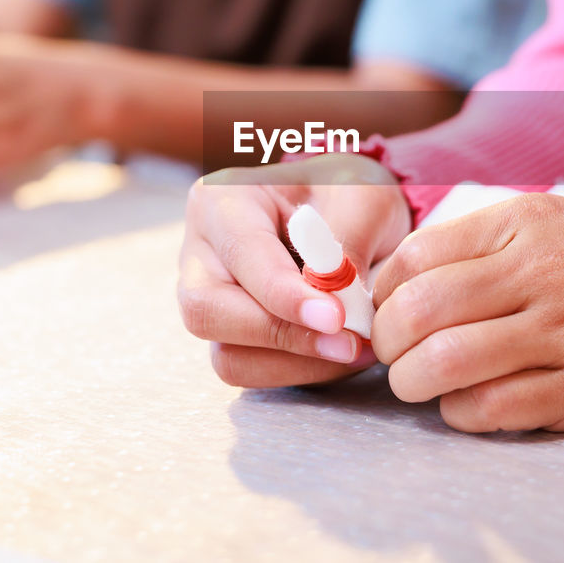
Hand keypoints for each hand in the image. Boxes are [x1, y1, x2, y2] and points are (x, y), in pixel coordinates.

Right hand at [179, 153, 409, 386]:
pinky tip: (343, 352)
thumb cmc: (346, 191)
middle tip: (347, 343)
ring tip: (356, 347)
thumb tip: (334, 299)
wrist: (348, 210)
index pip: (240, 255)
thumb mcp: (362, 194)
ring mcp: (210, 300)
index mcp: (222, 201)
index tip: (335, 317)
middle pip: (207, 312)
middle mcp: (201, 253)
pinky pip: (252, 371)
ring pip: (227, 355)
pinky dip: (301, 371)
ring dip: (296, 363)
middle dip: (280, 336)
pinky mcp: (231, 337)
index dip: (283, 294)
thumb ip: (348, 240)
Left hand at [371, 193, 563, 432]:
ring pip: (448, 362)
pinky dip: (461, 412)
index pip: (417, 256)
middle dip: (388, 341)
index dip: (385, 291)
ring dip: (414, 381)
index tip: (387, 309)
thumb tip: (402, 281)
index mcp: (525, 225)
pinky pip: (493, 407)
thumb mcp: (552, 223)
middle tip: (393, 352)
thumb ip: (481, 244)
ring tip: (418, 383)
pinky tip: (465, 404)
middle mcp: (542, 273)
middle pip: (422, 310)